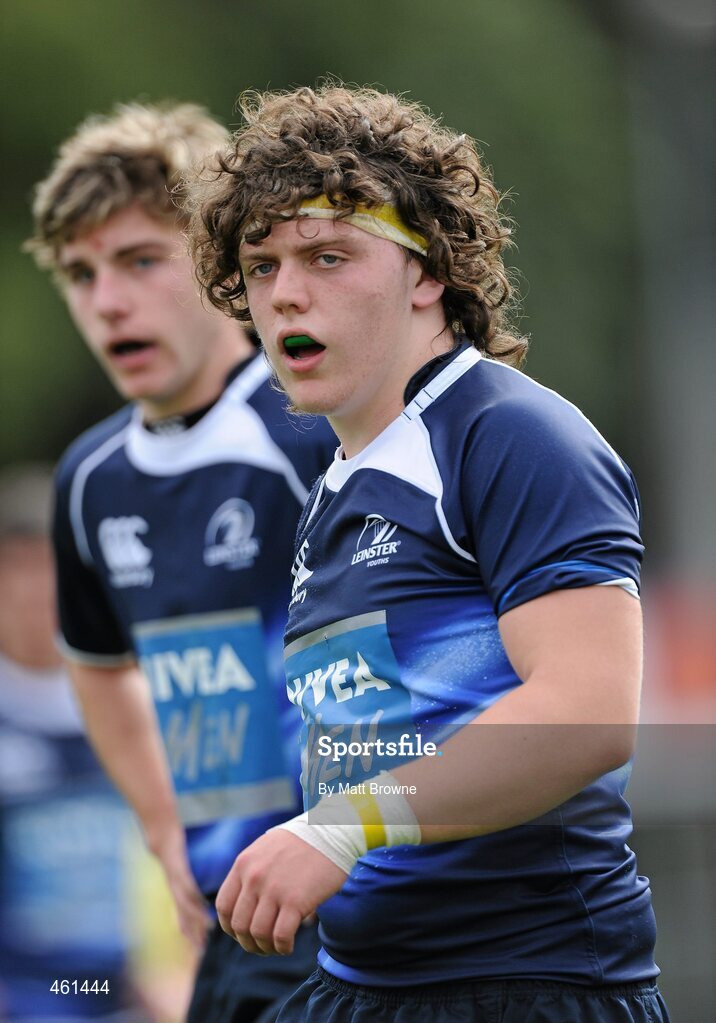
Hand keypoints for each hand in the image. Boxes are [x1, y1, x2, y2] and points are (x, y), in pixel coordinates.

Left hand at [154, 830, 210, 951]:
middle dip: (191, 933)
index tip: (199, 949)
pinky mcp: (177, 867)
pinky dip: (193, 896)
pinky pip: (185, 884)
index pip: (184, 917)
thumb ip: (186, 882)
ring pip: (184, 903)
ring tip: (206, 931)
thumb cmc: (172, 850)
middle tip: (200, 950)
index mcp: (177, 893)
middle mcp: (175, 890)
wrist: (160, 834)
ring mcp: (175, 880)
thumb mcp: (180, 869)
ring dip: (194, 918)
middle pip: (183, 915)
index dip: (190, 932)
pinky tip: (202, 903)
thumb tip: (194, 894)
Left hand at [216, 830, 347, 955]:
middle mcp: (254, 878)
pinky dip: (283, 948)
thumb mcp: (266, 849)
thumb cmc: (301, 842)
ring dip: (266, 948)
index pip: (224, 906)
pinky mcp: (295, 901)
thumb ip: (252, 872)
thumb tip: (246, 904)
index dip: (230, 927)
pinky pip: (281, 936)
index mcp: (244, 864)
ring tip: (276, 948)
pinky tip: (289, 946)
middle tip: (261, 947)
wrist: (331, 832)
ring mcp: (274, 889)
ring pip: (258, 934)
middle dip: (249, 943)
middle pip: (240, 925)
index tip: (242, 934)